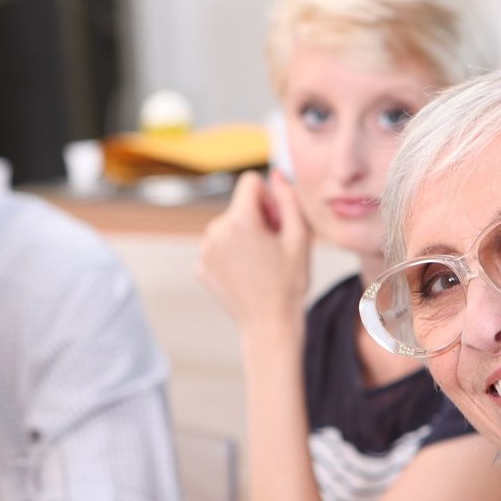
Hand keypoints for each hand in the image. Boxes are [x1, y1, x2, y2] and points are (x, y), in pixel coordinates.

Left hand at [199, 169, 311, 330]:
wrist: (269, 325)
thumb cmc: (289, 283)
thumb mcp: (299, 237)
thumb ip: (288, 199)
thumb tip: (276, 175)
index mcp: (240, 220)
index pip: (250, 183)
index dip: (268, 198)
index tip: (276, 221)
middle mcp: (216, 231)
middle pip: (239, 206)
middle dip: (257, 219)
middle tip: (273, 247)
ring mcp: (205, 250)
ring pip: (227, 226)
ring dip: (243, 236)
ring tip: (260, 262)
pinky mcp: (201, 267)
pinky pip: (218, 247)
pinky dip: (231, 254)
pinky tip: (246, 274)